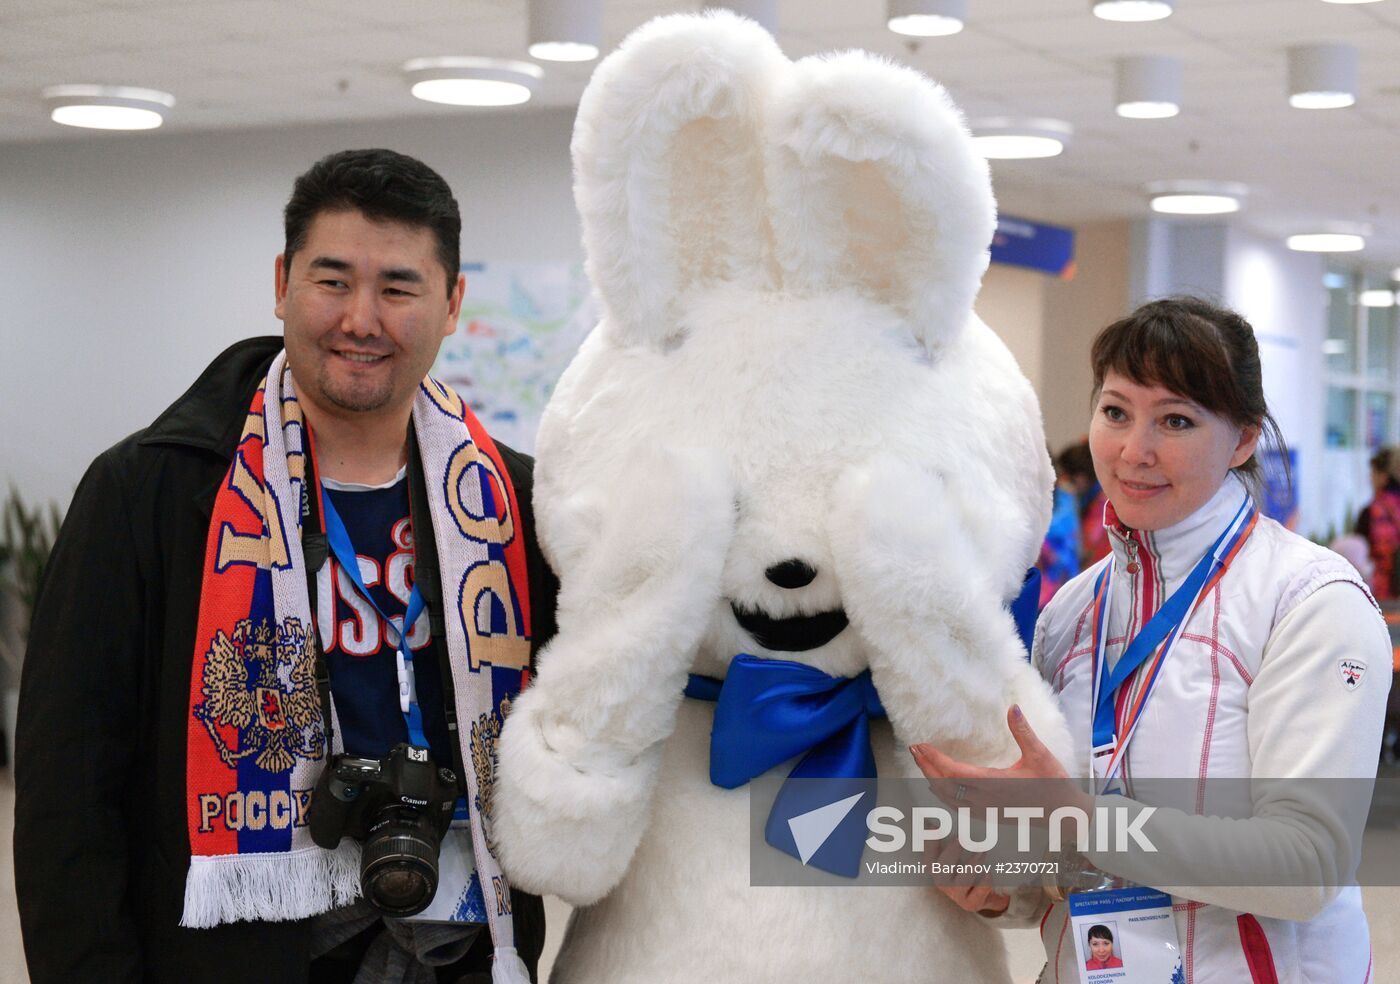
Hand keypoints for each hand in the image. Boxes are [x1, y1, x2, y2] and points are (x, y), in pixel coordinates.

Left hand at [909, 705, 1090, 818]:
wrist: (1065, 816)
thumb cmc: (1054, 785)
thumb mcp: (1040, 754)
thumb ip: (1023, 732)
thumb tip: (1013, 708)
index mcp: (994, 784)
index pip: (953, 772)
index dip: (934, 759)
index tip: (920, 746)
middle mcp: (985, 800)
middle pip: (945, 785)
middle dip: (927, 767)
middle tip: (914, 750)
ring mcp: (986, 811)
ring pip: (949, 799)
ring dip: (933, 781)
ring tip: (922, 763)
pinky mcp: (990, 817)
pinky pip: (959, 808)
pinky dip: (944, 796)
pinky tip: (939, 789)